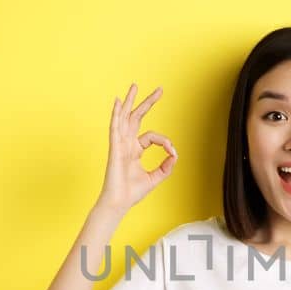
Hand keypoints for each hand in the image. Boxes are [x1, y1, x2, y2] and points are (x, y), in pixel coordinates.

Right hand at [97, 83, 176, 212]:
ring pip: (125, 117)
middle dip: (147, 103)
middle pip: (136, 117)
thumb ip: (165, 166)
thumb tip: (175, 155)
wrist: (119, 202)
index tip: (172, 152)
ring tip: (134, 86)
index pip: (152, 136)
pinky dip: (116, 114)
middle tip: (159, 90)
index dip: (165, 141)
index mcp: (134, 150)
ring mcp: (120, 144)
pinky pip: (115, 127)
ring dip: (130, 101)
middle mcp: (126, 144)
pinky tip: (118, 102)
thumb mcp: (155, 178)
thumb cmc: (132, 193)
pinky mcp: (115, 148)